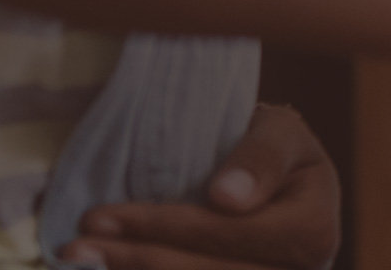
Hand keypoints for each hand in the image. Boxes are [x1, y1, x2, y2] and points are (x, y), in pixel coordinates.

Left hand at [60, 105, 339, 269]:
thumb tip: (225, 197)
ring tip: (81, 261)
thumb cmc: (276, 150)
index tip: (103, 216)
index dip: (167, 228)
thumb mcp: (280, 132)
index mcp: (315, 231)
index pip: (233, 234)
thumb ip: (261, 157)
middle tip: (75, 246)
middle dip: (137, 260)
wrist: (282, 185)